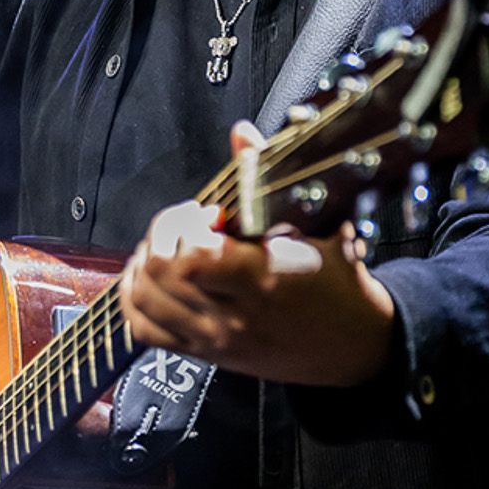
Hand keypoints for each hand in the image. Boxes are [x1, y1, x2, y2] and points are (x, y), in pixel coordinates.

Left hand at [119, 124, 396, 386]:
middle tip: (187, 223)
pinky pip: (146, 330)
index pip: (191, 257)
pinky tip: (151, 277)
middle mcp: (232, 315)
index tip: (211, 213)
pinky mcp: (205, 353)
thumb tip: (241, 135)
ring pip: (143, 300)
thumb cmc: (337, 281)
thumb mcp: (319, 223)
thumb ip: (269, 178)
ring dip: (143, 262)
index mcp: (262, 281)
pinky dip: (136, 299)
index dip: (186, 225)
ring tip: (167, 245)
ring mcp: (214, 338)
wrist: (352, 343)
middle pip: (157, 273)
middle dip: (162, 234)